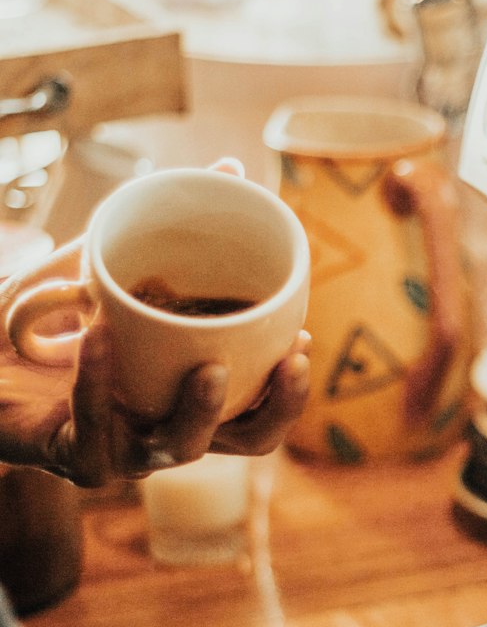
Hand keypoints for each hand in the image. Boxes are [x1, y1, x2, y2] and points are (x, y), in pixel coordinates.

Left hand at [0, 164, 310, 485]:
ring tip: (208, 368)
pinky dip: (99, 386)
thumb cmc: (43, 314)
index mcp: (190, 392)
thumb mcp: (108, 257)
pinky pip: (96, 435)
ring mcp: (124, 449)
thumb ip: (166, 219)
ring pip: (182, 448)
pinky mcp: (74, 458)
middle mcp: (168, 426)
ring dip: (200, 409)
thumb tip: (230, 167)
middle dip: (276, 408)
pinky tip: (99, 339)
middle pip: (248, 440)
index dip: (289, 388)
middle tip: (288, 361)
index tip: (302, 340)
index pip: (260, 406)